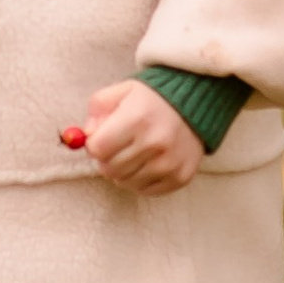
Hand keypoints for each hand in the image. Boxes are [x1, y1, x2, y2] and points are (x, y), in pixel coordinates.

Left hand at [80, 79, 203, 195]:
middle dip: (106, 159)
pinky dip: (140, 180)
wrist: (196, 103)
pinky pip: (145, 191)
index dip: (94, 145)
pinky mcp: (180, 177)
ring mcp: (169, 163)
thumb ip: (97, 109)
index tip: (101, 139)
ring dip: (122, 171)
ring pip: (125, 182)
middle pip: (109, 169)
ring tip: (132, 154)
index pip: (98, 149)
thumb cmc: (151, 98)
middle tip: (116, 147)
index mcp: (137, 119)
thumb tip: (87, 136)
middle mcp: (155, 143)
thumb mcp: (121, 92)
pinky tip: (147, 162)